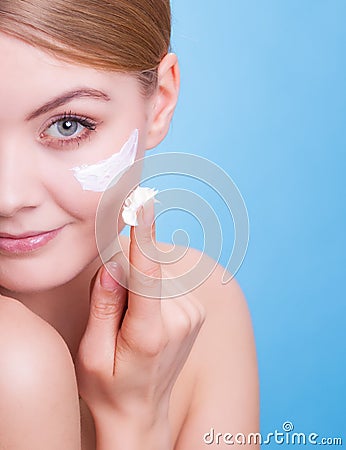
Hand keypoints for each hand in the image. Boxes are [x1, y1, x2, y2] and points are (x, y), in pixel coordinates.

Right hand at [75, 199, 204, 442]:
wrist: (142, 411)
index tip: (143, 203)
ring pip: (158, 270)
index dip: (144, 236)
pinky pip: (168, 277)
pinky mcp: (197, 308)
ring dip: (138, 281)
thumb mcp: (91, 353)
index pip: (148, 274)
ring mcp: (193, 313)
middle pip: (147, 268)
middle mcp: (181, 319)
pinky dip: (151, 284)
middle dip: (124, 274)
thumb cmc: (109, 387)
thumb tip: (114, 264)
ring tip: (129, 320)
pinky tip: (144, 313)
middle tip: (112, 313)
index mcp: (150, 333)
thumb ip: (103, 306)